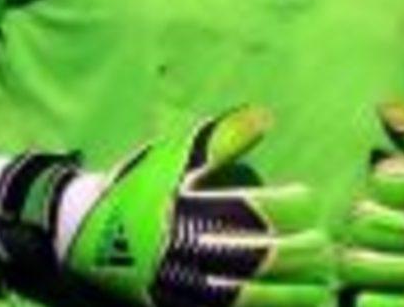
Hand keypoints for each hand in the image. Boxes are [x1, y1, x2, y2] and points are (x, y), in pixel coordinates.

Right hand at [0, 106, 331, 306]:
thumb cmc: (134, 188)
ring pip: (246, 295)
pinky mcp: (173, 305)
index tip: (310, 201)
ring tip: (321, 291)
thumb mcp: (171, 156)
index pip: (253, 207)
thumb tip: (267, 116)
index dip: (290, 205)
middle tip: (326, 249)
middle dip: (300, 254)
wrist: (77, 233)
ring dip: (290, 294)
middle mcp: (186, 244)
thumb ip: (221, 138)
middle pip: (256, 254)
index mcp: (187, 203)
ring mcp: (179, 282)